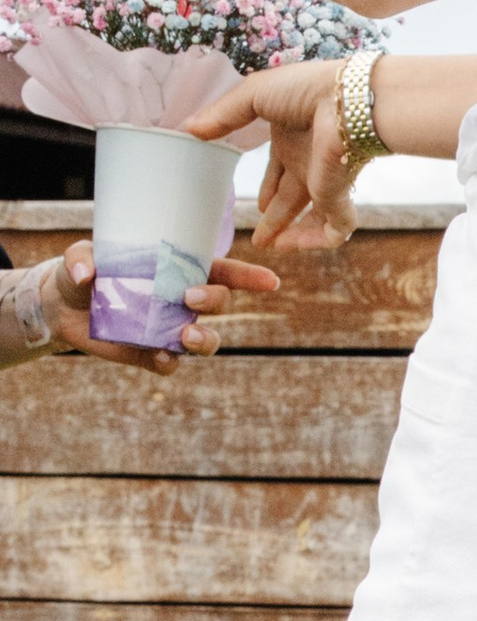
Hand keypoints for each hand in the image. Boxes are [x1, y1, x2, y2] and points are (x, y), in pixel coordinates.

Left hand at [42, 239, 282, 369]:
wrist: (61, 309)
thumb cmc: (79, 272)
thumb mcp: (78, 256)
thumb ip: (81, 257)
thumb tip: (87, 273)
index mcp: (175, 271)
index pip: (221, 272)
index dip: (249, 277)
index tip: (271, 282)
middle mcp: (180, 301)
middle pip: (219, 303)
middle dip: (214, 301)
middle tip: (190, 298)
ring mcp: (168, 330)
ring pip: (205, 340)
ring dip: (204, 340)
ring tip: (186, 337)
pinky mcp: (150, 354)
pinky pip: (171, 364)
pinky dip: (170, 363)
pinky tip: (161, 356)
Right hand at [186, 58, 358, 254]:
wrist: (343, 99)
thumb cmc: (303, 88)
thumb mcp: (251, 96)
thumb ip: (222, 115)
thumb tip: (189, 128)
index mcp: (292, 138)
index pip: (279, 170)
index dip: (269, 188)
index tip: (259, 204)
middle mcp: (309, 161)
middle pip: (291, 197)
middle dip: (276, 217)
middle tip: (258, 237)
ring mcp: (325, 180)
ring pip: (313, 217)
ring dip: (289, 234)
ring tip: (266, 245)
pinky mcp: (338, 196)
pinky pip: (334, 229)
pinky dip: (312, 241)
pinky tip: (287, 246)